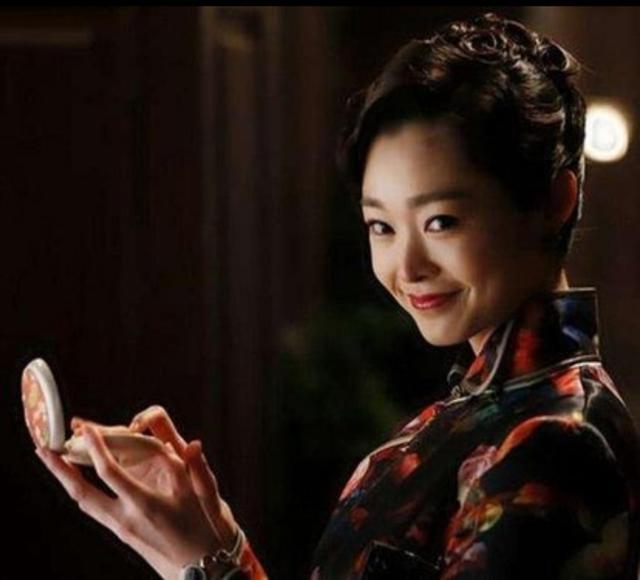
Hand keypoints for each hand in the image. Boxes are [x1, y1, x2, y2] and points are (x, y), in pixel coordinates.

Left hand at [35, 407, 239, 579]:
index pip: (110, 472)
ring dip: (66, 480)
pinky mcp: (120, 532)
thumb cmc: (200, 527)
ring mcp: (119, 527)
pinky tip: (78, 482)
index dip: (96, 448)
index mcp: (143, 504)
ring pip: (83, 502)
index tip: (86, 428)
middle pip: (82, 492)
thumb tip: (194, 444)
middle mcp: (124, 517)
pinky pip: (92, 508)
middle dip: (60, 470)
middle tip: (42, 450)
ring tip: (54, 462)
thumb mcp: (202, 495)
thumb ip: (196, 467)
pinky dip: (80, 491)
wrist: (195, 566)